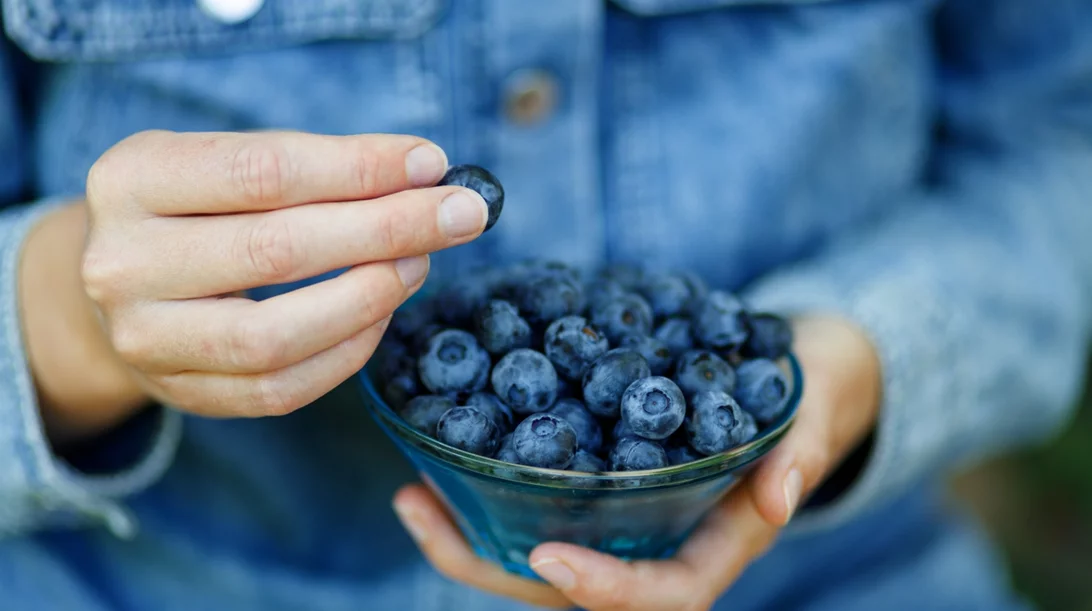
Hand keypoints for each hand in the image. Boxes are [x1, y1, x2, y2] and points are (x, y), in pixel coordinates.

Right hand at [23, 130, 487, 443]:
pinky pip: (282, 388)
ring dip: (370, 297)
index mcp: (131, 179)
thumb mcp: (229, 162)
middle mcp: (122, 263)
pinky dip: (348, 351)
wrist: (123, 284)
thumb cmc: (198, 209)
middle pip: (277, 250)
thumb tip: (426, 175)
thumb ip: (316, 167)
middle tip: (460, 215)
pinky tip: (383, 313)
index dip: (359, 168)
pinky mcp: (181, 393)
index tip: (432, 164)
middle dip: (387, 229)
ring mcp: (145, 339)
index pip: (265, 171)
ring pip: (277, 334)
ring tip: (419, 263)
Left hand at [392, 315, 881, 610]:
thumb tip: (782, 496)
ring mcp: (623, 522)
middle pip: (571, 590)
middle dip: (495, 565)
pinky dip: (487, 491)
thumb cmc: (808, 391)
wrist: (791, 371)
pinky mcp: (598, 488)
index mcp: (714, 547)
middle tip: (424, 511)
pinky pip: (536, 507)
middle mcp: (658, 546)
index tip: (549, 558)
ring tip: (411, 493)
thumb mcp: (814, 410)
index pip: (660, 596)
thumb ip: (802, 449)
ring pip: (540, 555)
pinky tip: (441, 457)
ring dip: (471, 534)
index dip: (604, 589)